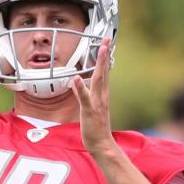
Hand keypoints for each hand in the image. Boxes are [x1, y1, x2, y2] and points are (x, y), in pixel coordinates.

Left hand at [72, 38, 115, 157]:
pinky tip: (77, 78)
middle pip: (103, 72)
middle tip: (107, 39)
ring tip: (100, 49)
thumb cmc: (95, 128)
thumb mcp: (87, 108)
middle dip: (104, 55)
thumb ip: (81, 94)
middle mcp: (102, 96)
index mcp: (102, 95)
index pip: (103, 72)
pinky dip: (81, 88)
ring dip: (99, 65)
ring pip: (98, 80)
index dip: (104, 57)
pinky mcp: (89, 111)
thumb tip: (76, 82)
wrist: (102, 144)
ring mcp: (97, 103)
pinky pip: (85, 98)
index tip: (105, 43)